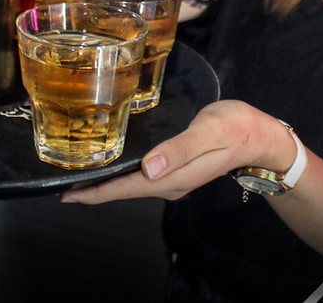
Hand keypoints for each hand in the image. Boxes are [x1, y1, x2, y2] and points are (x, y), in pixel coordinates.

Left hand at [59, 101, 291, 203]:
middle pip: (124, 190)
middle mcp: (171, 183)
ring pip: (133, 184)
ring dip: (106, 182)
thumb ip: (179, 150)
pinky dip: (123, 173)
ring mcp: (175, 178)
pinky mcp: (178, 168)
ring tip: (79, 174)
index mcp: (174, 177)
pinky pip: (143, 176)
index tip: (65, 195)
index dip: (95, 193)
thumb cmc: (236, 127)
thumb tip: (148, 168)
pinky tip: (112, 163)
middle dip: (94, 189)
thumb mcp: (209, 132)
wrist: (262, 136)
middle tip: (60, 183)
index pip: (126, 189)